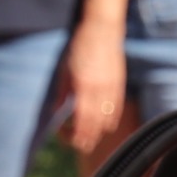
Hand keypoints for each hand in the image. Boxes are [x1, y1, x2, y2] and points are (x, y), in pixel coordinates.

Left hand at [58, 17, 127, 153]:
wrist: (103, 31)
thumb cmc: (80, 48)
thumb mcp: (65, 70)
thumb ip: (62, 93)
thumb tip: (57, 111)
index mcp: (83, 86)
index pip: (82, 119)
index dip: (77, 134)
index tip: (71, 141)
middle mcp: (99, 90)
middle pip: (95, 124)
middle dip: (87, 137)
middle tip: (80, 145)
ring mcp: (111, 88)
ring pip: (107, 119)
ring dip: (98, 132)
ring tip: (91, 138)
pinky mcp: (119, 85)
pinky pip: (116, 109)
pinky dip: (111, 120)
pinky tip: (105, 126)